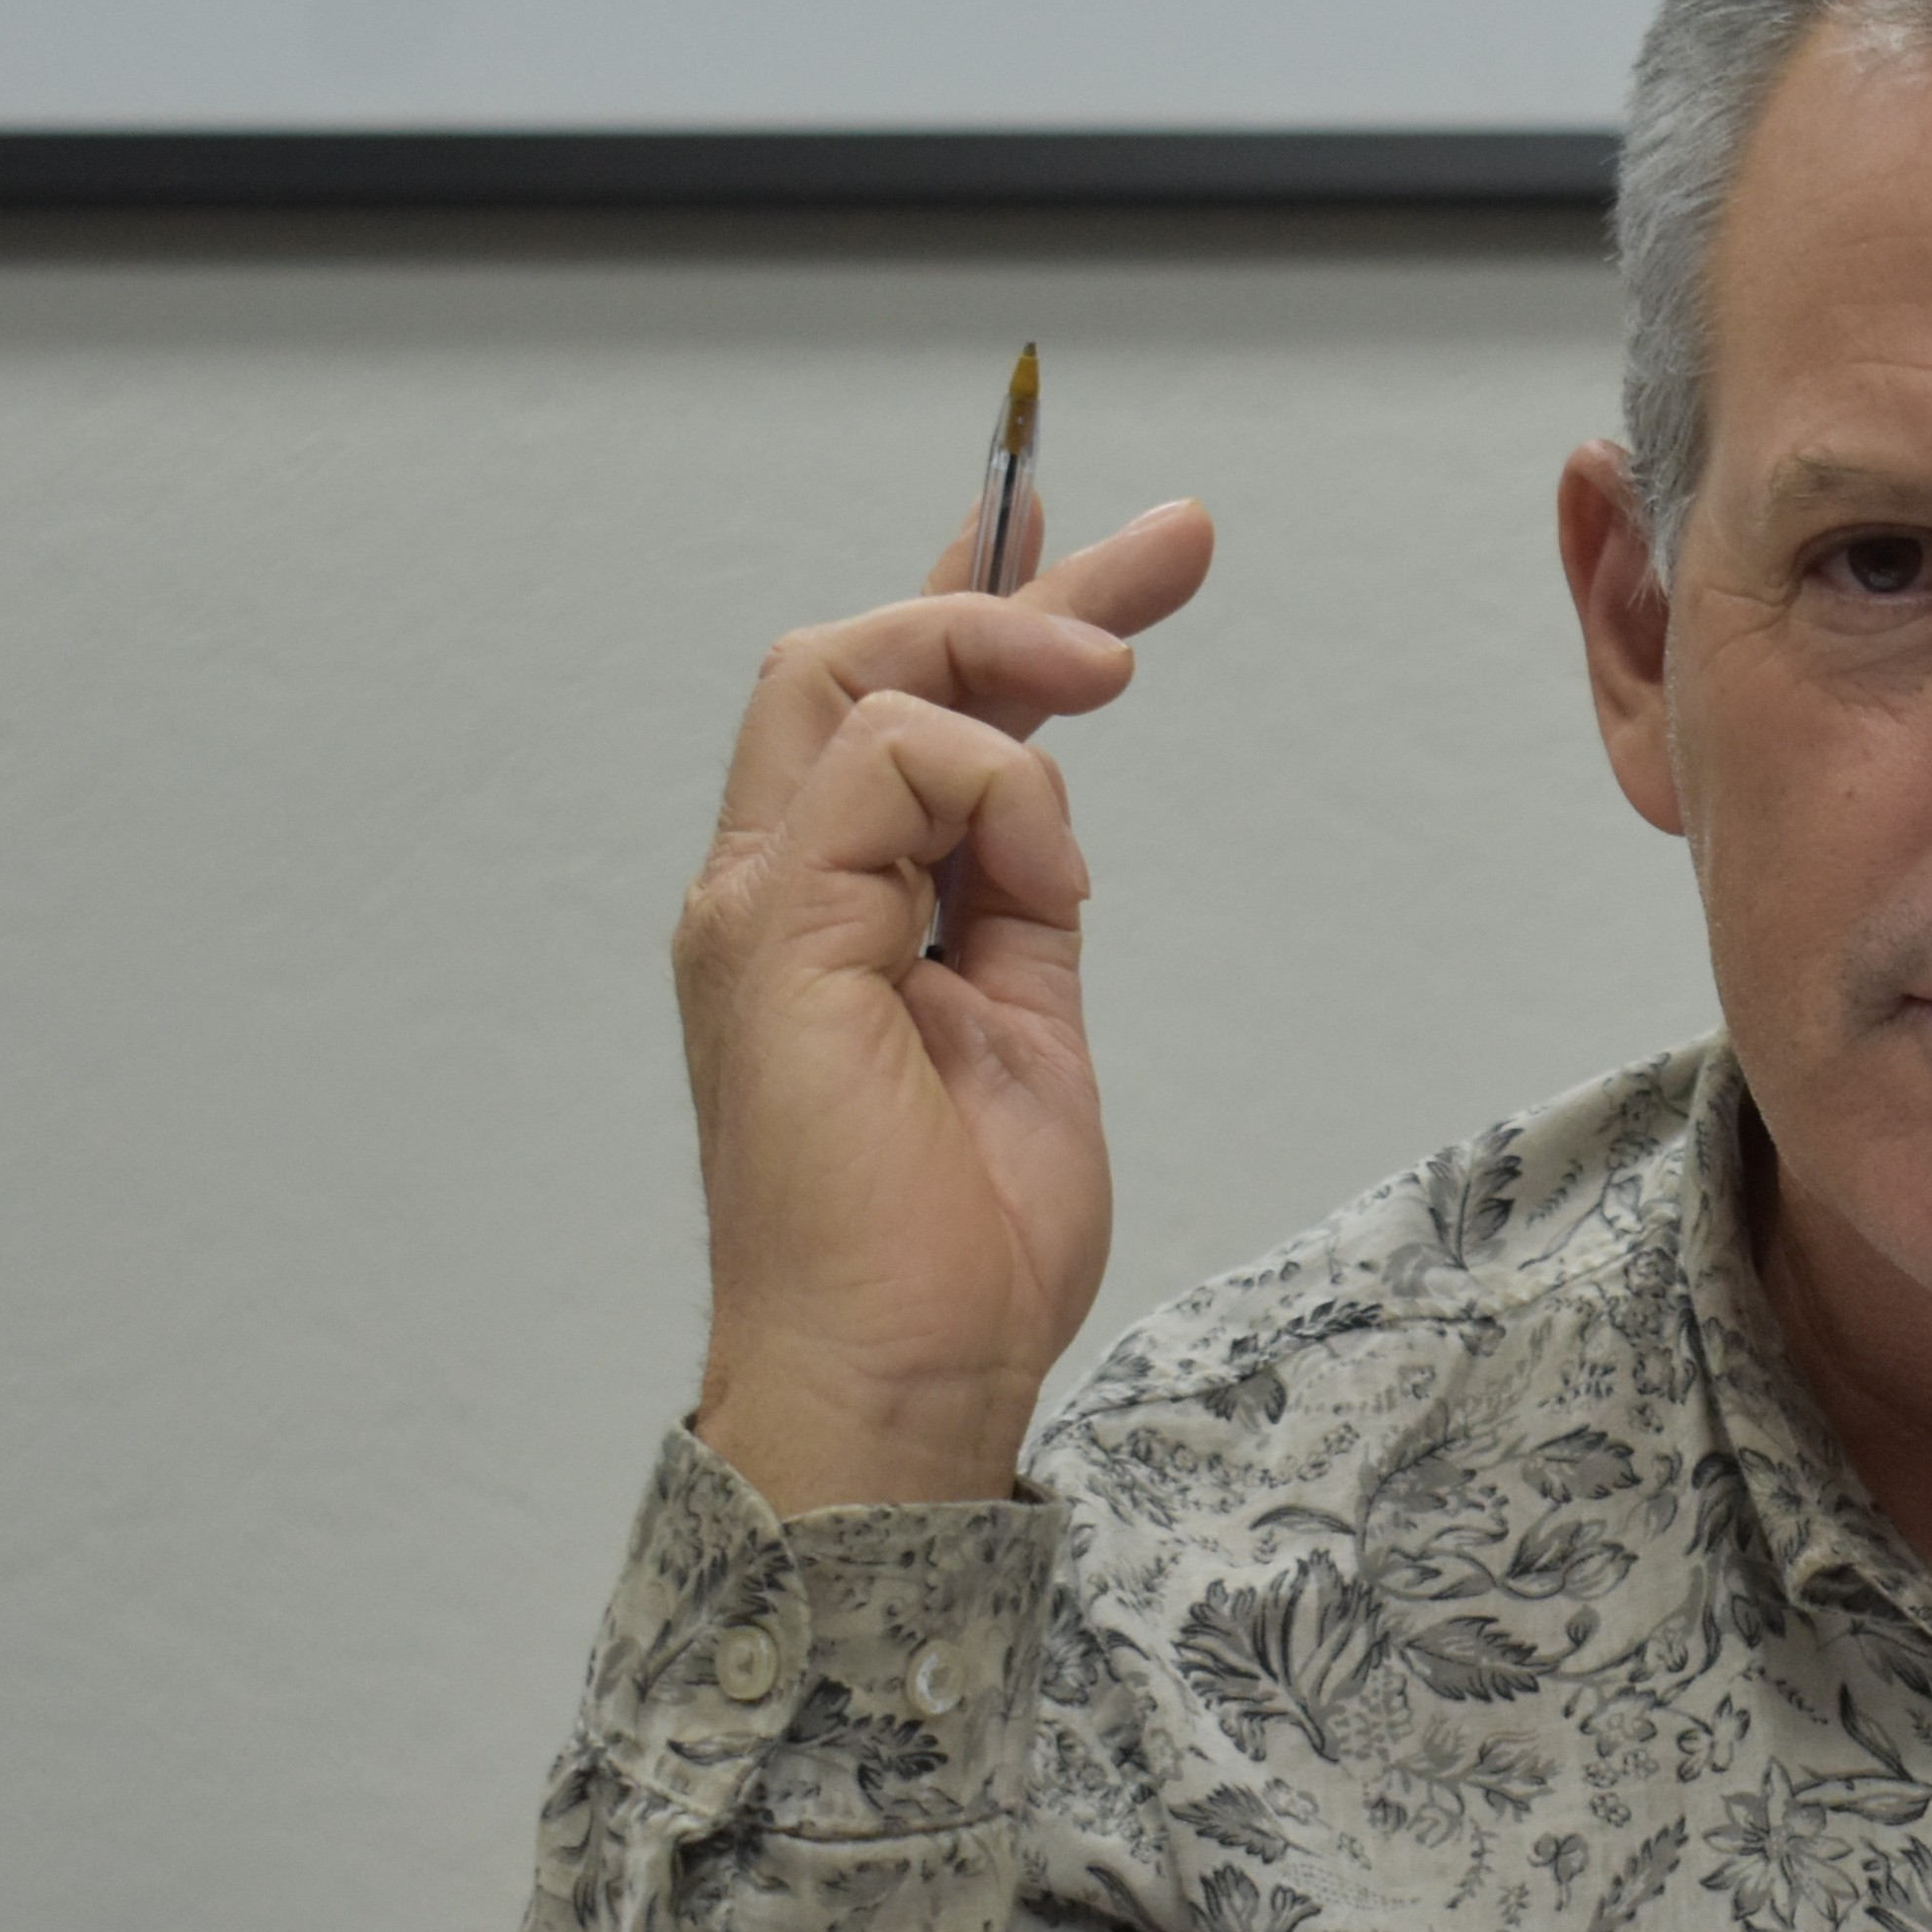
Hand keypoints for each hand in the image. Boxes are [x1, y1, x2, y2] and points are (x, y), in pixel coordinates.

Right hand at [676, 480, 1218, 1510]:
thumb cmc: (957, 1255)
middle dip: (1018, 578)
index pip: (894, 708)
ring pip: (852, 672)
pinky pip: (877, 765)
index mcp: (827, 907)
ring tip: (1112, 688)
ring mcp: (761, 908)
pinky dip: (989, 781)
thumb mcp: (1030, 1023)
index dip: (990, 603)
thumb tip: (1050, 807)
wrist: (905, 1380)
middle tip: (1170, 551)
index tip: (1123, 556)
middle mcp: (774, 888)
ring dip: (1004, 661)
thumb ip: (1020, 900)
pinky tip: (1049, 868)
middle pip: (861, 657)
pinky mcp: (776, 938)